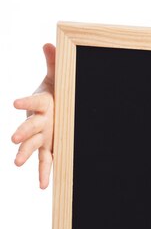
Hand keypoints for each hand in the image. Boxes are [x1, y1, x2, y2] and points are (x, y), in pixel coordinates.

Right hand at [12, 43, 55, 188]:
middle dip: (22, 132)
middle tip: (14, 138)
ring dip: (25, 153)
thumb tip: (48, 42)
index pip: (33, 101)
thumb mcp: (58, 76)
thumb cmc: (58, 90)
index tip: (14, 103)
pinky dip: (44, 173)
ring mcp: (43, 135)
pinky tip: (43, 186)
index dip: (25, 101)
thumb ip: (54, 62)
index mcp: (43, 103)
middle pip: (30, 126)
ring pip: (33, 145)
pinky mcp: (48, 146)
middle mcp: (40, 120)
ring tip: (17, 163)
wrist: (60, 105)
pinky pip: (46, 161)